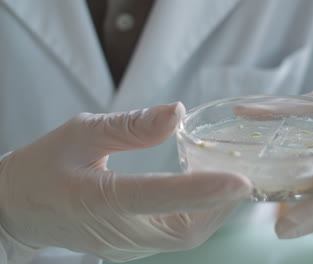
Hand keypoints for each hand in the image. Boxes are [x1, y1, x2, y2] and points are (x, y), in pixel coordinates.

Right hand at [0, 102, 250, 261]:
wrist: (17, 210)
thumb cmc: (43, 168)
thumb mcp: (80, 134)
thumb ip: (130, 126)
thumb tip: (177, 113)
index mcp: (99, 200)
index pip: (156, 197)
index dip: (200, 190)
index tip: (239, 180)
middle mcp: (118, 232)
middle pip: (185, 229)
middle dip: (220, 204)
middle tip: (242, 172)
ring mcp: (127, 246)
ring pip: (185, 236)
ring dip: (213, 209)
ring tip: (228, 178)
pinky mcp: (132, 248)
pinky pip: (175, 235)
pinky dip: (197, 214)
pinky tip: (203, 191)